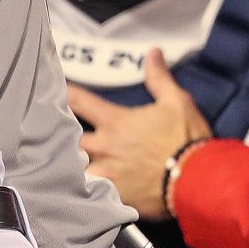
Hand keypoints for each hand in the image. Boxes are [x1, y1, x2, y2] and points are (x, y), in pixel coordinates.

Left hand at [68, 49, 210, 218]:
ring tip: (54, 160)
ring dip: (63, 161)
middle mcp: (103, 146)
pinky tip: (68, 189)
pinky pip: (85, 192)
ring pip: (70, 166)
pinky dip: (76, 189)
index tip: (52, 89)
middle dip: (56, 132)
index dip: (62, 92)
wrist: (201, 181)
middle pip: (65, 136)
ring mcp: (104, 172)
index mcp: (115, 122)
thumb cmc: (188, 140)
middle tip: (47, 129)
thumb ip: (159, 78)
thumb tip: (153, 52)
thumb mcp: (177, 102)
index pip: (78, 100)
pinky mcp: (111, 195)